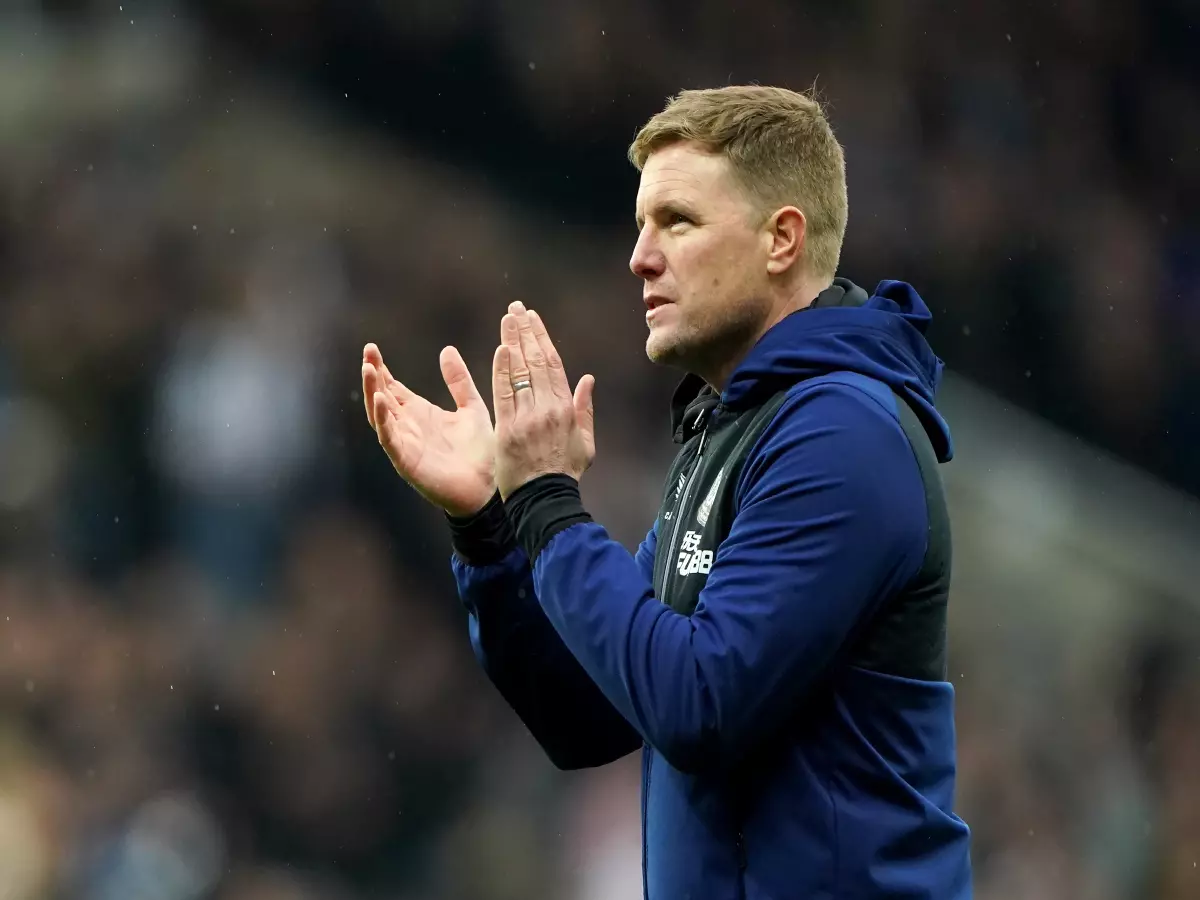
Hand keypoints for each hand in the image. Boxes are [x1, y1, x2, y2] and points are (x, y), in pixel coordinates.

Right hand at [362, 342, 495, 516]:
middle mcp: (407, 426)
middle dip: (373, 375)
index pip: (393, 387)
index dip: (382, 368)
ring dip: (372, 392)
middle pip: (381, 396)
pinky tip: (380, 401)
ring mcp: (405, 444)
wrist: (487, 488)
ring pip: (379, 415)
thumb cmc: (479, 452)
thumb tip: (447, 350)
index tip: (373, 348)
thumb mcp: (471, 408)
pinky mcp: (407, 461)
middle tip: (368, 351)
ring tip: (368, 370)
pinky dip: (383, 421)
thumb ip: (459, 381)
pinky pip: (389, 439)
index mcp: (419, 413)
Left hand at [492, 302, 595, 498]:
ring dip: (512, 342)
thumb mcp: (585, 442)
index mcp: (566, 409)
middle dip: (525, 331)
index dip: (542, 338)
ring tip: (507, 319)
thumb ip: (585, 408)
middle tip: (516, 308)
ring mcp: (528, 418)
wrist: (546, 499)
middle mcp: (548, 408)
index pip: (553, 364)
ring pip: (520, 372)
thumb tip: (588, 380)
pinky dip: (502, 371)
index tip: (533, 319)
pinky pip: (505, 394)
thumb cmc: (566, 473)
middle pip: (535, 361)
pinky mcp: (509, 429)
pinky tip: (502, 350)